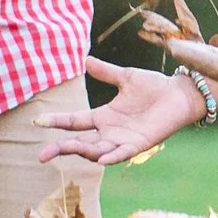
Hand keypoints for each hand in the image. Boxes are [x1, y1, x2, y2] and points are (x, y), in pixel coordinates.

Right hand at [36, 56, 200, 166]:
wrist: (180, 93)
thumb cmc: (155, 87)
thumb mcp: (125, 77)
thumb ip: (105, 72)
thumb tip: (85, 59)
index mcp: (104, 117)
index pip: (74, 122)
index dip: (56, 122)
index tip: (37, 121)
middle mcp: (110, 131)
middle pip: (80, 142)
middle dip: (61, 148)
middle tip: (41, 154)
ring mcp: (123, 140)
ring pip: (97, 150)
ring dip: (82, 151)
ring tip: (65, 149)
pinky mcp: (140, 144)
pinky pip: (123, 153)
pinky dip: (112, 156)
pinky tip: (100, 158)